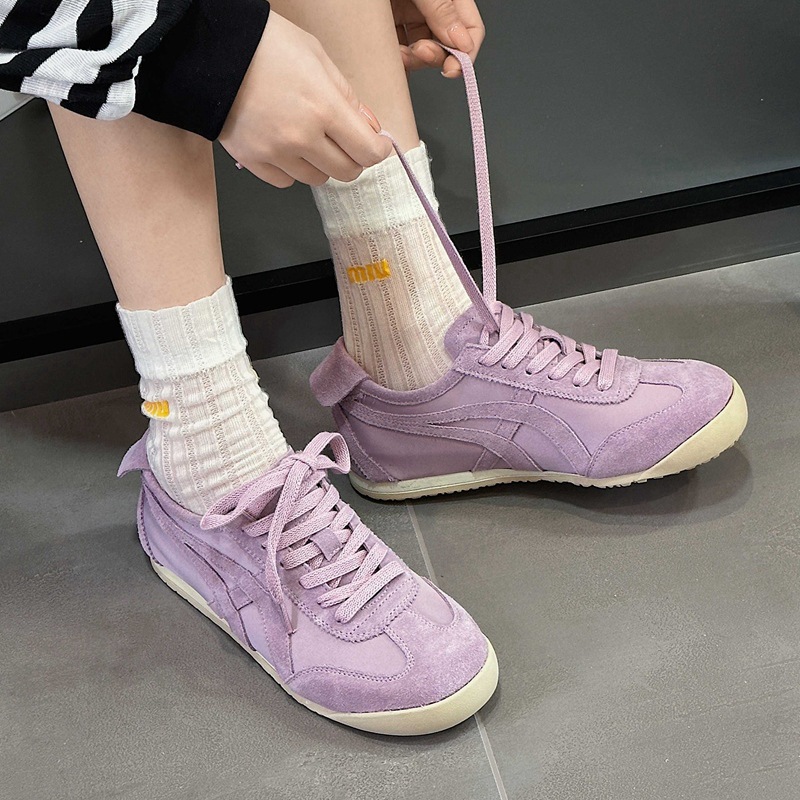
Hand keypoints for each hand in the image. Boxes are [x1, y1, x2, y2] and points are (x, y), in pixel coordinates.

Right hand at [219, 12, 391, 187]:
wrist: (211, 50)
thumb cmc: (264, 45)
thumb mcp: (317, 57)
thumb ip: (347, 96)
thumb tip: (368, 127)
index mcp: (324, 107)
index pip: (368, 151)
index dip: (377, 150)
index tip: (376, 144)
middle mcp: (302, 137)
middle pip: (346, 172)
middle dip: (352, 158)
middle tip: (344, 142)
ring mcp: (276, 153)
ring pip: (317, 179)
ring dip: (320, 163)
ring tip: (308, 138)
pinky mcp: (253, 161)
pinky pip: (285, 181)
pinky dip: (290, 169)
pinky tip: (284, 146)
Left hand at [391, 0, 484, 77]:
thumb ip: (442, 9)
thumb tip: (461, 41)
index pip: (471, 29)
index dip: (465, 53)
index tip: (452, 69)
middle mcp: (432, 7)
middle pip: (445, 45)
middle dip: (434, 56)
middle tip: (421, 52)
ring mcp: (409, 14)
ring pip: (421, 52)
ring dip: (412, 60)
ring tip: (399, 52)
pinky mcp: (388, 23)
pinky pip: (397, 49)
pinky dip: (394, 59)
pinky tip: (388, 58)